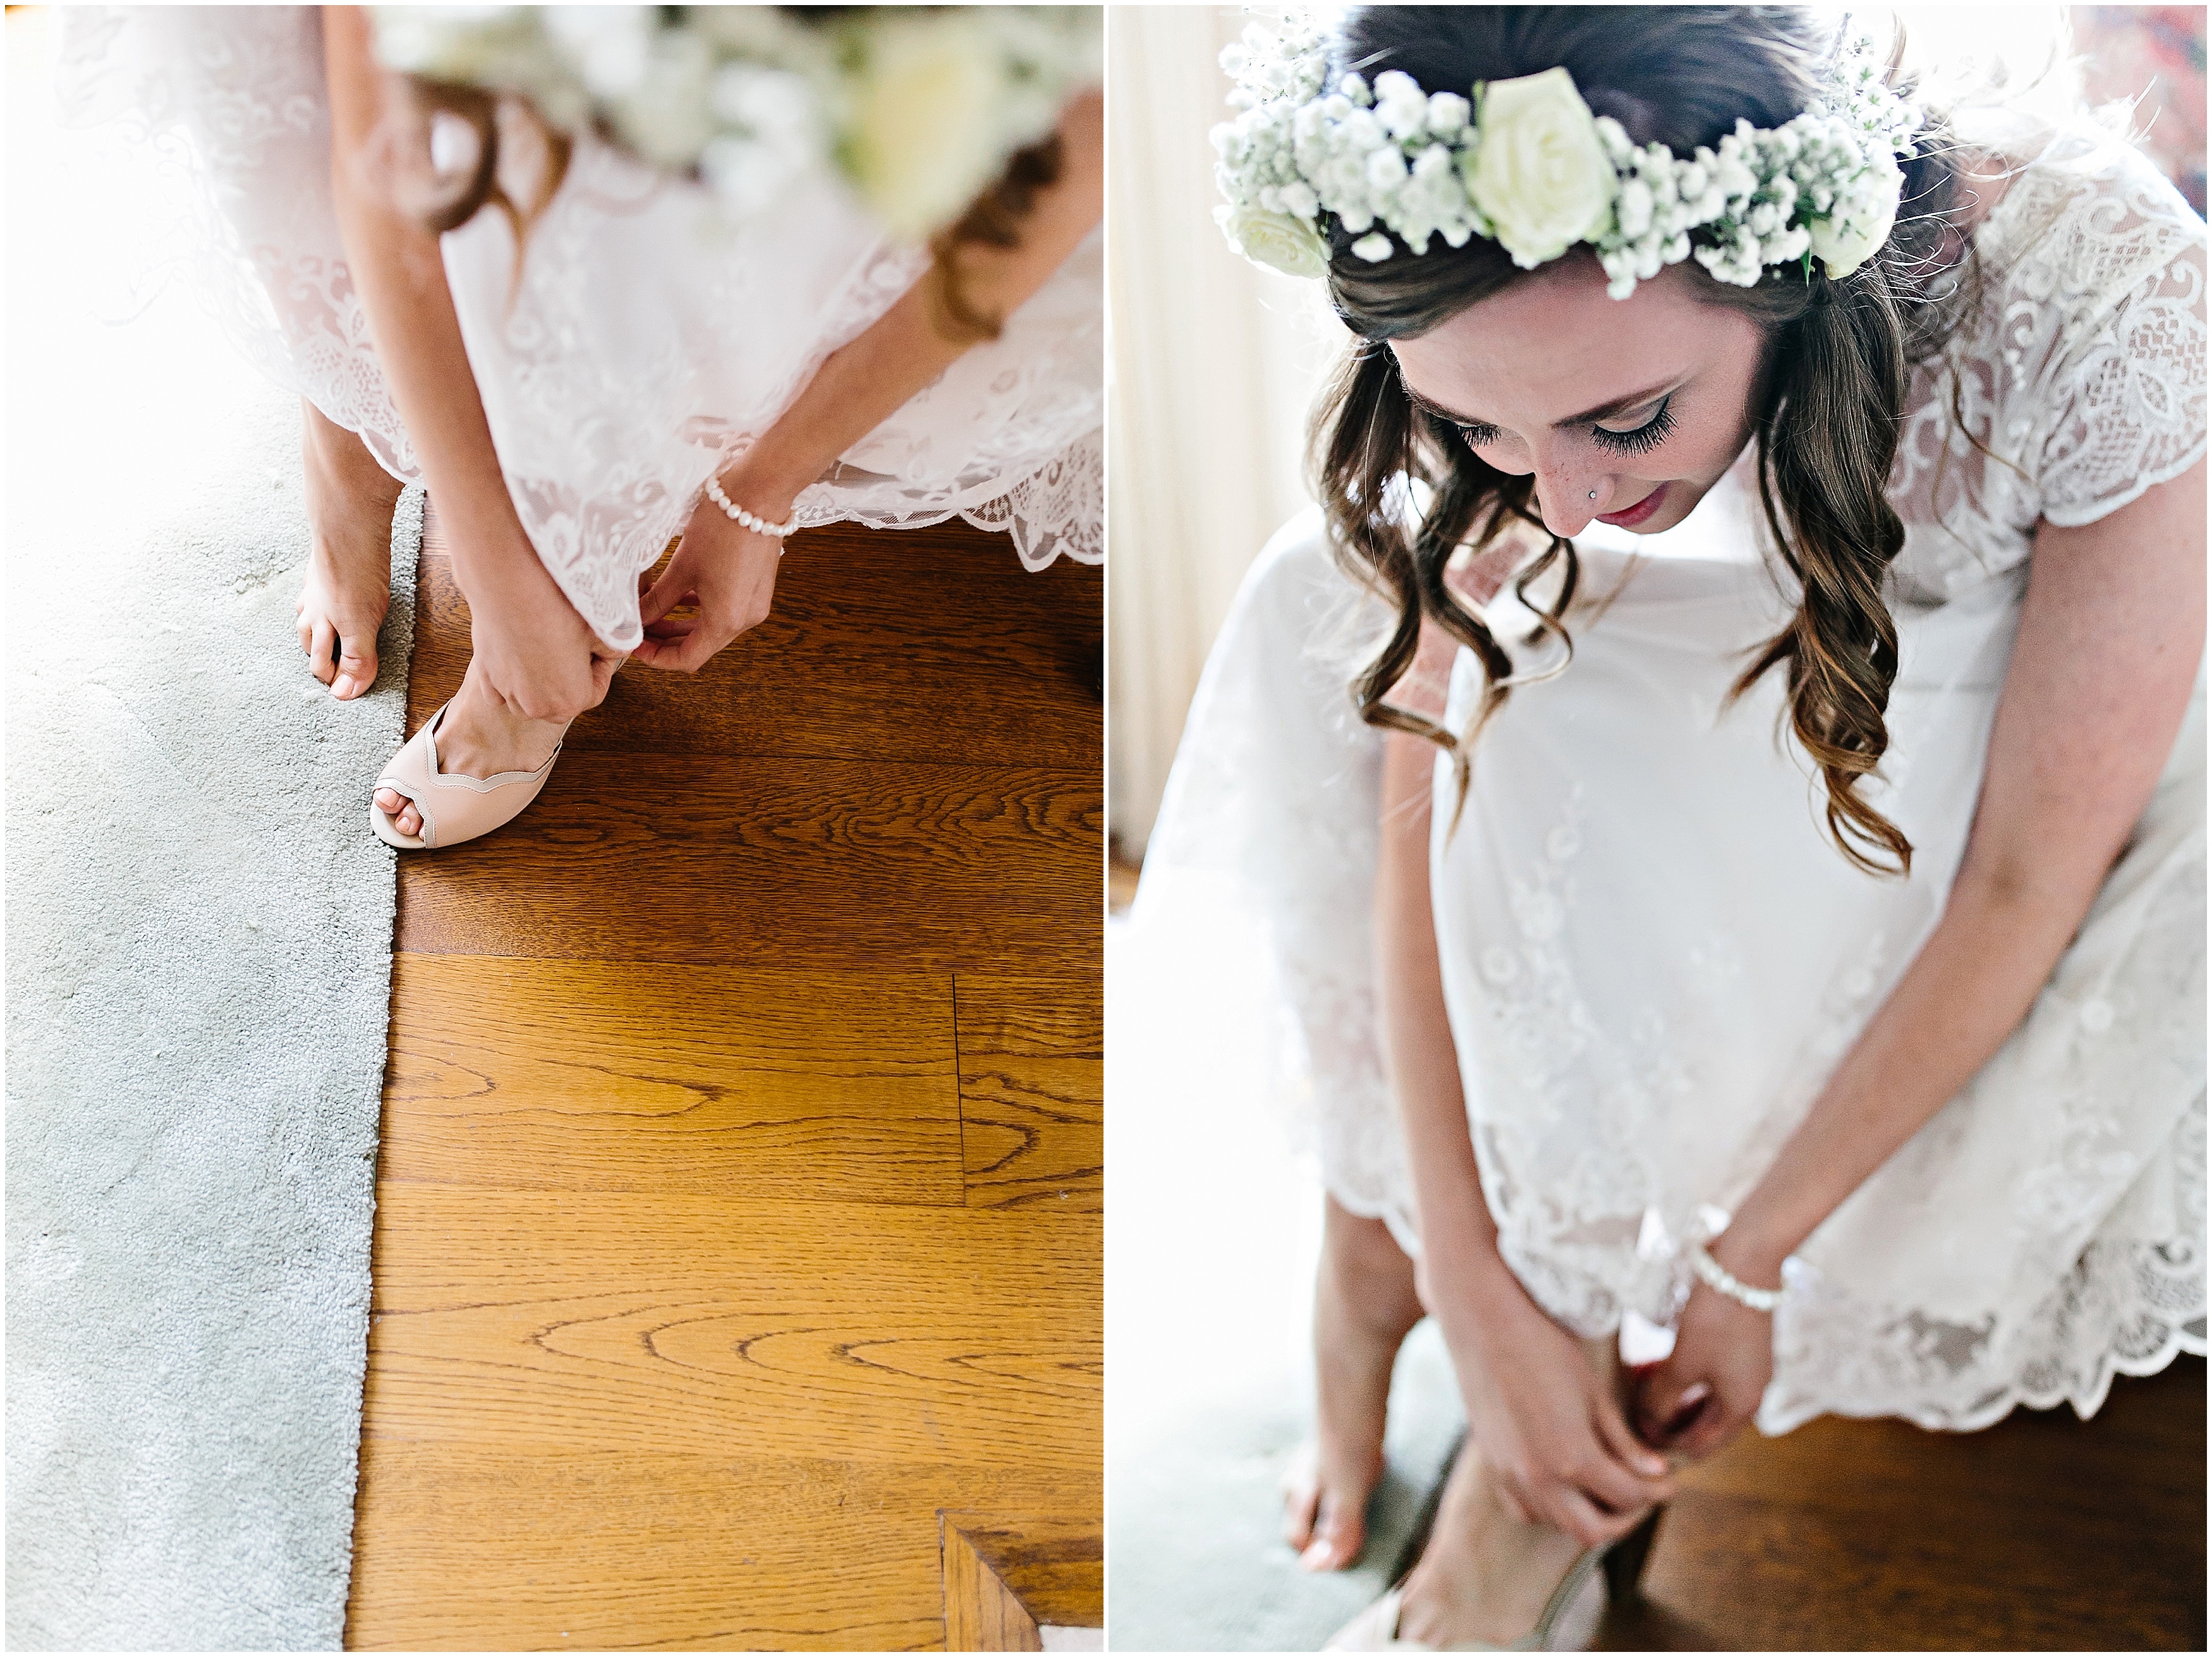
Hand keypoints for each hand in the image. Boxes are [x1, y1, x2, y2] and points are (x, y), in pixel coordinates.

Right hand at [465, 537, 620, 723]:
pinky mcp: (484, 676)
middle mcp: (538, 706)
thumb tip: (620, 649)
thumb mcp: (600, 628)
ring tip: (544, 648)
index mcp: (571, 701)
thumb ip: (615, 647)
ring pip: (528, 700)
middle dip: (569, 679)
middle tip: (572, 648)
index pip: (595, 693)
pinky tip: (517, 658)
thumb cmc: (555, 607)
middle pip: (561, 702)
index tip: (597, 648)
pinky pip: (499, 691)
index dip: (600, 668)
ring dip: (539, 683)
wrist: (511, 585)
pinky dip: (508, 681)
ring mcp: (508, 693)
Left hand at [632, 482, 786, 672]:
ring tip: (655, 614)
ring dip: (684, 627)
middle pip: (701, 646)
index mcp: (726, 620)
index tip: (635, 647)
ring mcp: (755, 605)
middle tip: (640, 632)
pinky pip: (726, 612)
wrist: (759, 495)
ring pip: (713, 630)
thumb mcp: (681, 566)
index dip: (657, 658)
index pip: (687, 659)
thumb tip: (638, 617)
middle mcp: (746, 620)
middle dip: (667, 642)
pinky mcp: (757, 590)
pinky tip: (683, 598)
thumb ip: (657, 599)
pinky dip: (702, 612)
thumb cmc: (721, 527)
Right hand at [1425, 1252, 1676, 1547]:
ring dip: (1590, 1514)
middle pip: (1594, 1531)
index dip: (1659, 1491)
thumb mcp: (1595, 1393)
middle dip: (1629, 1515)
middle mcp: (1538, 1478)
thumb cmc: (1545, 1347)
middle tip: (1644, 1491)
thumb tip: (1657, 1473)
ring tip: (1608, 1485)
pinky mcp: (1492, 1466)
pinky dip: (1550, 1509)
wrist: (1484, 1323)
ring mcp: (1510, 1476)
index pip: (1629, 1496)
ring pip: (1558, 1524)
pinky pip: (1525, 1510)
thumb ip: (1625, 1442)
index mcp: (1572, 1457)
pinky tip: (1565, 1486)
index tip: (1670, 1478)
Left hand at [1631, 1257, 1777, 1460]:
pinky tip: (1663, 1373)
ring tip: (1646, 1398)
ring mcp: (1749, 1370)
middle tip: (1640, 1423)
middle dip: (1673, 1425)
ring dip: (1678, 1401)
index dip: (1672, 1448)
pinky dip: (1688, 1381)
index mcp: (1742, 1407)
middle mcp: (1752, 1393)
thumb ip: (1662, 1399)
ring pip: (1709, 1399)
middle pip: (1708, 1424)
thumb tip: (1648, 1422)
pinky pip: (1712, 1377)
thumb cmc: (1713, 1318)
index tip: (1642, 1446)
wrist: (1745, 1266)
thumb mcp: (1681, 1363)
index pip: (1705, 1445)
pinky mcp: (1742, 1347)